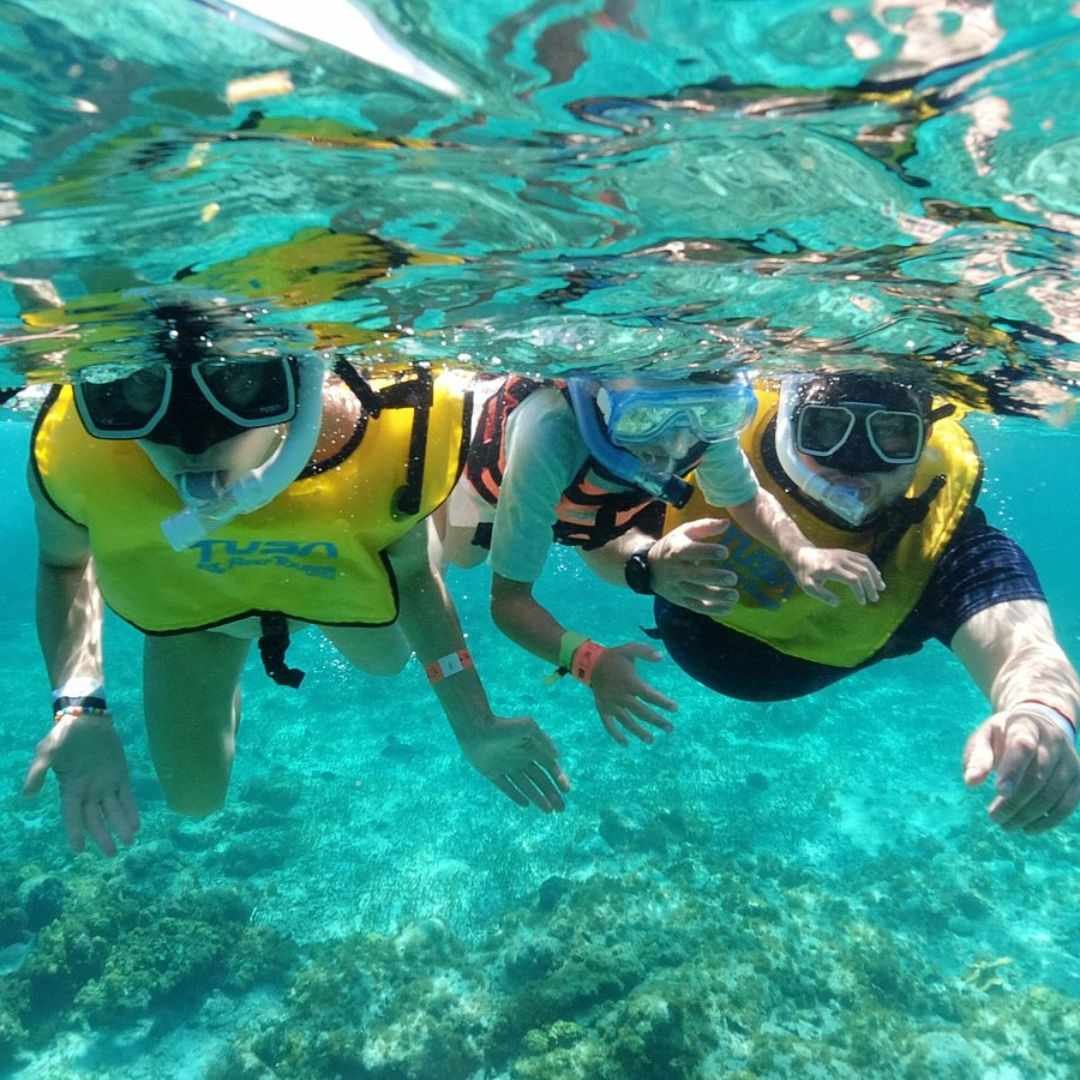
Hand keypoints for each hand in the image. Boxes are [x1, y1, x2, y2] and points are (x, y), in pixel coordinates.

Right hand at [22, 711, 139, 856]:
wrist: (86, 718)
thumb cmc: (63, 735)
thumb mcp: (46, 752)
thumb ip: (37, 773)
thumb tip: (28, 795)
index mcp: (70, 788)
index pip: (72, 816)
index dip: (75, 832)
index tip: (78, 851)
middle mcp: (89, 791)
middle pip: (95, 819)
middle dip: (103, 837)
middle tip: (112, 854)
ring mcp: (106, 784)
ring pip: (113, 811)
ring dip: (121, 826)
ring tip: (130, 841)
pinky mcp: (120, 775)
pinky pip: (127, 796)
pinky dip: (131, 810)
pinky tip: (136, 824)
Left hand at [457, 715, 569, 812]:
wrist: (475, 726)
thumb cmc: (502, 725)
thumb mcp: (527, 727)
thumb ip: (543, 740)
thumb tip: (557, 756)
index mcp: (531, 747)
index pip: (549, 766)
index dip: (559, 778)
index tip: (566, 790)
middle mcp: (520, 758)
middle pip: (540, 780)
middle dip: (552, 794)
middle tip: (561, 809)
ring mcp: (506, 766)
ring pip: (526, 786)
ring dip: (538, 798)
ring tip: (549, 811)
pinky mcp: (492, 772)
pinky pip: (506, 787)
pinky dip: (516, 795)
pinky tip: (526, 805)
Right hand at [591, 643, 676, 746]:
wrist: (590, 663)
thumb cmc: (613, 657)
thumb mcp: (628, 649)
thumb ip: (644, 651)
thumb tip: (661, 657)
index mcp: (629, 681)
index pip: (649, 695)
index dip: (662, 702)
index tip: (675, 708)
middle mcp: (620, 695)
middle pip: (641, 711)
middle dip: (656, 720)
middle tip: (670, 729)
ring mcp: (610, 704)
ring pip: (626, 721)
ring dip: (638, 731)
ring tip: (651, 740)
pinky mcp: (602, 708)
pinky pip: (608, 724)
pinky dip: (615, 734)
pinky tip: (625, 744)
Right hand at [646, 519, 739, 616]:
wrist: (649, 568)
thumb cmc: (673, 546)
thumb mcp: (684, 531)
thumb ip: (705, 526)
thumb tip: (727, 523)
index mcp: (676, 550)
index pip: (689, 551)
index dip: (707, 552)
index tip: (725, 552)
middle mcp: (675, 570)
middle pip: (694, 576)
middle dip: (714, 578)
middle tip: (733, 578)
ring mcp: (677, 587)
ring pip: (697, 594)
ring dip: (717, 596)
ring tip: (734, 595)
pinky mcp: (681, 600)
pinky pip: (697, 607)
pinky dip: (713, 609)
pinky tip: (729, 607)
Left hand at [788, 547, 883, 606]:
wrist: (801, 554)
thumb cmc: (804, 573)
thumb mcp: (808, 586)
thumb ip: (822, 595)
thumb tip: (837, 603)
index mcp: (831, 569)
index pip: (852, 579)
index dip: (860, 591)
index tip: (862, 602)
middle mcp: (840, 559)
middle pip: (863, 571)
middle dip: (871, 586)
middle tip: (874, 599)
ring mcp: (844, 554)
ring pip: (866, 563)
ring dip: (875, 576)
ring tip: (881, 588)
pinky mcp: (846, 552)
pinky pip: (863, 558)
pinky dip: (872, 567)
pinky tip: (877, 576)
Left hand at [963, 704, 1079, 832]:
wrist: (1039, 724)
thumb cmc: (1004, 735)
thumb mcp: (985, 737)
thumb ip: (977, 757)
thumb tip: (971, 782)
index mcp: (1026, 726)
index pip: (1023, 746)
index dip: (1013, 770)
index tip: (999, 791)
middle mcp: (1053, 742)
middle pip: (1037, 777)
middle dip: (1014, 802)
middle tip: (994, 817)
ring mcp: (1069, 761)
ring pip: (1052, 794)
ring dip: (1028, 815)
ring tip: (1006, 824)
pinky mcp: (1077, 779)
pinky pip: (1068, 805)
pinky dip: (1048, 821)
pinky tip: (1028, 828)